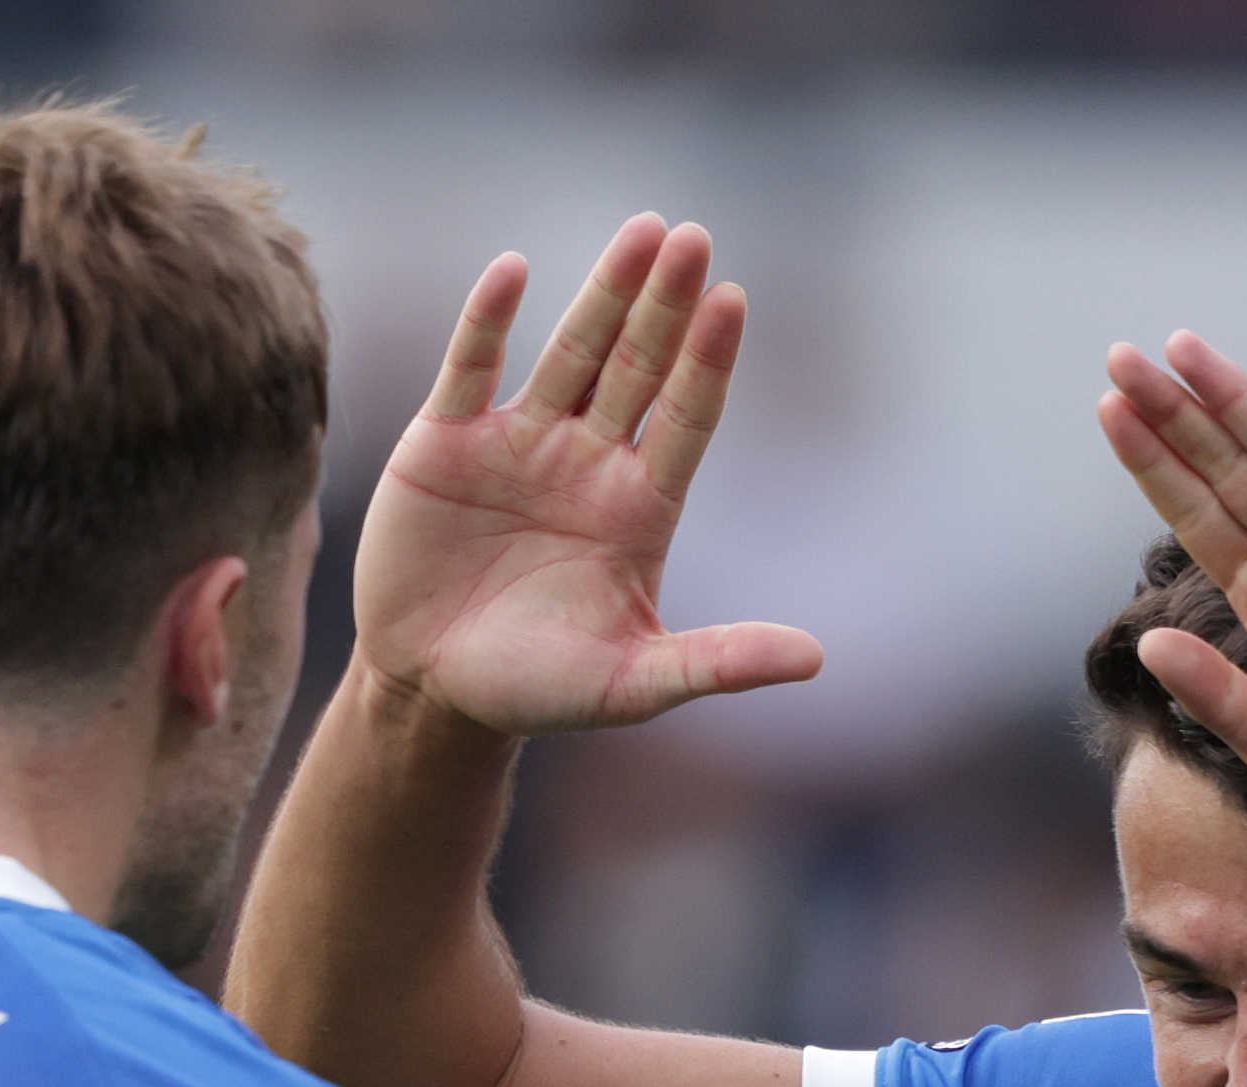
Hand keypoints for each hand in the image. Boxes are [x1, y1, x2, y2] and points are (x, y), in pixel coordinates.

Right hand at [358, 215, 823, 740]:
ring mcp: (519, 444)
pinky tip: (515, 270)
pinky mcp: (446, 441)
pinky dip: (489, 320)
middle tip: (694, 238)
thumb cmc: (537, 689)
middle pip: (638, 368)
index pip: (687, 419)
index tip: (731, 301)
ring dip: (604, 294)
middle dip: (665, 307)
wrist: (430, 693)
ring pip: (571, 353)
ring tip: (643, 233)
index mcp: (639, 508)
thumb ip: (718, 662)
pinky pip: (471, 366)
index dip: (708, 363)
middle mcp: (587, 462)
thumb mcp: (633, 684)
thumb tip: (815, 659)